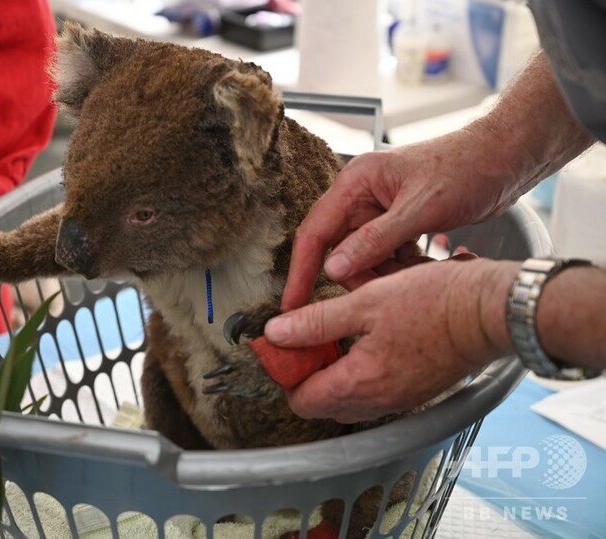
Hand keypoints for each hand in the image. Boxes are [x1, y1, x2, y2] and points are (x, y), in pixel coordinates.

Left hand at [265, 258, 516, 422]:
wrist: (490, 311)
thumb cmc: (433, 302)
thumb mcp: (364, 302)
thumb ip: (315, 322)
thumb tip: (276, 333)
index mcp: (360, 383)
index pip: (303, 399)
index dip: (286, 373)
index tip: (284, 345)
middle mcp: (378, 402)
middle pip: (323, 404)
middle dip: (307, 375)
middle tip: (307, 338)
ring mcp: (399, 400)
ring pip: (348, 401)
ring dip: (333, 374)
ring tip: (336, 335)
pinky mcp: (414, 392)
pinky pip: (373, 394)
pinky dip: (358, 374)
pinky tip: (365, 340)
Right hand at [282, 130, 519, 310]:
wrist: (506, 158)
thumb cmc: (467, 168)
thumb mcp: (421, 208)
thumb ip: (376, 240)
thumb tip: (334, 270)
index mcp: (355, 183)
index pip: (315, 232)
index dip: (300, 271)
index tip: (291, 305)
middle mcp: (361, 197)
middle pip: (339, 250)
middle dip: (358, 276)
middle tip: (381, 296)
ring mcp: (379, 211)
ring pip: (364, 258)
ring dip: (385, 274)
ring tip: (417, 273)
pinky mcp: (398, 224)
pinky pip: (385, 257)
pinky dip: (401, 268)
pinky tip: (425, 263)